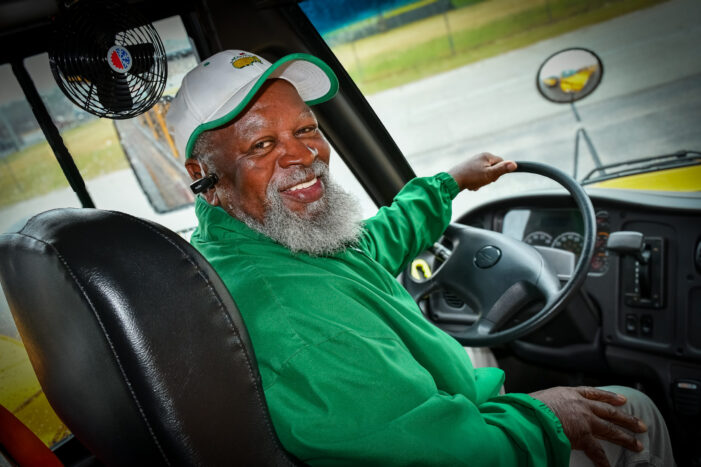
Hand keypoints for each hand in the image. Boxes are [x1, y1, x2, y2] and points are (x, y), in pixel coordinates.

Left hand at [447, 152, 515, 190]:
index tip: (492, 177)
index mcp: (486, 155)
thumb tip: (514, 164)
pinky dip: (475, 182)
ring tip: (474, 184)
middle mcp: (479, 156)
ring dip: (481, 182)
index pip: (501, 162)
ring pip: (484, 174)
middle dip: (489, 178)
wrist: (453, 181)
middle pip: (492, 168)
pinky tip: (470, 185)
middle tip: (481, 181)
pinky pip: (476, 176)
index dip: (499, 172)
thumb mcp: (490, 174)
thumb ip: (502, 169)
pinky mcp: (467, 168)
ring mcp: (473, 162)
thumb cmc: (471, 177)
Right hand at [529, 386, 647, 466]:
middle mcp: (580, 405)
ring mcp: (584, 420)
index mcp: (569, 394)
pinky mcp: (583, 436)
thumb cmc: (529, 406)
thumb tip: (544, 408)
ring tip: (638, 445)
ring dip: (625, 438)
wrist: (531, 414)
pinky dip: (604, 461)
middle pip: (609, 411)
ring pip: (610, 429)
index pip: (593, 393)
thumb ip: (549, 404)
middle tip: (640, 424)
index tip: (621, 400)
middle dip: (626, 418)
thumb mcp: (540, 398)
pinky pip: (597, 451)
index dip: (609, 397)